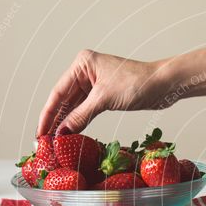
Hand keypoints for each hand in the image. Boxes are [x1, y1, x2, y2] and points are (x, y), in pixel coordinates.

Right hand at [37, 50, 170, 135]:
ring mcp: (95, 83)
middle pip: (64, 100)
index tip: (39, 132)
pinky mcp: (105, 94)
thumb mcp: (104, 100)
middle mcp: (86, 71)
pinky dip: (79, 122)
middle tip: (44, 141)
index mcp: (82, 64)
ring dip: (66, 123)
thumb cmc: (138, 83)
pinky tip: (71, 134)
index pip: (58, 92)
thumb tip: (62, 133)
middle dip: (55, 120)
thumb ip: (81, 116)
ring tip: (54, 141)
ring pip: (75, 106)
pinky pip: (86, 110)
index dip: (48, 114)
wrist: (165, 85)